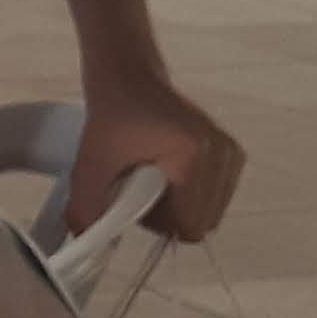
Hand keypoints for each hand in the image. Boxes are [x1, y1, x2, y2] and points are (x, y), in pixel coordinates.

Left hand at [74, 67, 244, 242]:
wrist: (129, 76)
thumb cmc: (112, 114)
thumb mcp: (90, 163)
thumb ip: (85, 207)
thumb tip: (85, 241)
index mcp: (193, 156)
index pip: (190, 225)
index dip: (157, 224)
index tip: (133, 199)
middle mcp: (221, 154)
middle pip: (201, 221)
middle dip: (168, 217)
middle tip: (138, 188)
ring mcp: (230, 153)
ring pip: (208, 211)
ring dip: (177, 207)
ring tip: (149, 178)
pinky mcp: (231, 152)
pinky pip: (214, 196)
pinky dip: (189, 195)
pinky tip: (166, 174)